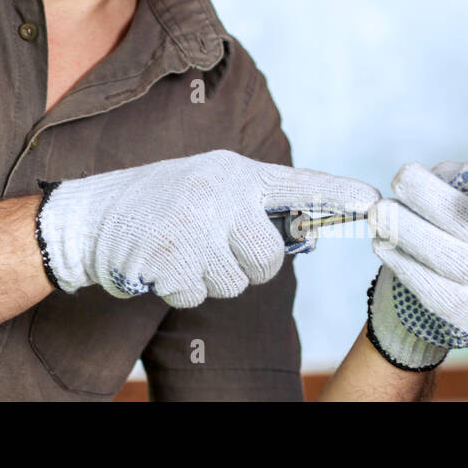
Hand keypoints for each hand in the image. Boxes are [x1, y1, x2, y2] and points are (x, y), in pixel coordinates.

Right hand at [35, 149, 379, 308]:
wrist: (91, 215)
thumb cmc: (160, 203)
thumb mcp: (208, 187)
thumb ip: (253, 206)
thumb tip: (309, 235)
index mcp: (234, 173)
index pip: (298, 185)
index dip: (338, 195)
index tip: (375, 203)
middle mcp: (218, 193)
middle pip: (270, 257)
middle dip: (250, 266)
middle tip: (218, 251)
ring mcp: (193, 225)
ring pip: (235, 282)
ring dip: (211, 278)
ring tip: (183, 251)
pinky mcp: (169, 257)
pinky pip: (199, 295)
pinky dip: (182, 288)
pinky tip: (163, 263)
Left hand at [365, 156, 467, 370]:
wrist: (446, 285)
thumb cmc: (455, 221)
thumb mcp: (464, 191)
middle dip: (430, 198)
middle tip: (400, 178)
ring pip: (449, 257)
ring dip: (406, 229)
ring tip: (380, 212)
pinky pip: (431, 287)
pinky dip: (401, 262)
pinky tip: (382, 244)